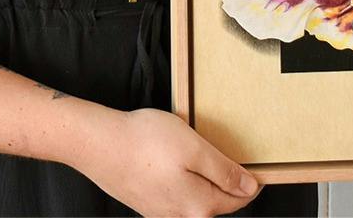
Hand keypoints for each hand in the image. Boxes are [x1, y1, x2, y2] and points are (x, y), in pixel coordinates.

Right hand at [71, 107, 262, 216]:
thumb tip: (249, 188)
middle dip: (223, 181)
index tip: (254, 167)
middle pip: (215, 201)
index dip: (249, 181)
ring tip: (194, 153)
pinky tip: (170, 160)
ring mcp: (161, 212)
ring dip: (200, 180)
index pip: (237, 200)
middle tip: (222, 153)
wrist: (98, 145)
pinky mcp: (146, 202)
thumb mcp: (195, 148)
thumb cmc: (144, 142)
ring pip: (193, 198)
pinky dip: (179, 179)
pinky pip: (173, 194)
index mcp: (199, 206)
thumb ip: (224, 172)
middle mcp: (181, 216)